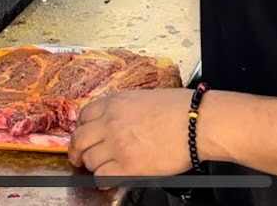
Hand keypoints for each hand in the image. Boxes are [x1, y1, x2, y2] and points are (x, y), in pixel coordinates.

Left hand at [68, 88, 194, 176]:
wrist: (198, 122)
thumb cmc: (182, 108)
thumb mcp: (144, 97)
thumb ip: (124, 109)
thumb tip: (116, 121)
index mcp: (115, 103)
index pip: (84, 116)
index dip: (82, 129)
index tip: (84, 136)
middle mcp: (111, 122)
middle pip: (79, 139)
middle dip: (78, 150)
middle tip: (79, 157)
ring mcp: (117, 145)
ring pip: (89, 159)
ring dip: (94, 165)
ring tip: (102, 168)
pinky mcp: (128, 166)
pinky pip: (102, 177)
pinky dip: (103, 180)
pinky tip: (110, 178)